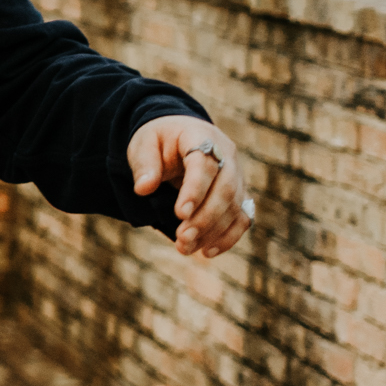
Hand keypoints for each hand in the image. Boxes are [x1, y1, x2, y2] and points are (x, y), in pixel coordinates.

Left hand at [127, 117, 251, 258]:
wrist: (179, 134)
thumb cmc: (160, 139)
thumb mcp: (144, 143)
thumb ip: (144, 164)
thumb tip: (143, 188)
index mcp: (203, 137)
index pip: (205, 165)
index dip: (195, 190)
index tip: (179, 214)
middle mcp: (227, 156)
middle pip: (225, 189)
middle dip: (205, 218)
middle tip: (182, 238)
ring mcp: (237, 175)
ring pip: (235, 206)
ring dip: (212, 231)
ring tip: (185, 247)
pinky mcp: (239, 194)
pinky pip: (242, 217)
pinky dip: (228, 236)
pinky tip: (208, 251)